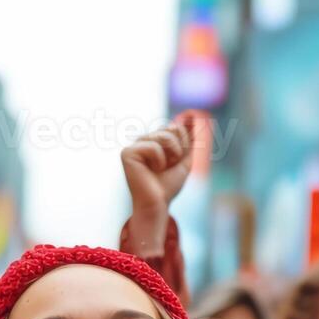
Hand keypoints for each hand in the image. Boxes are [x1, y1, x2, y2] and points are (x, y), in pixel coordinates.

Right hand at [121, 112, 199, 254]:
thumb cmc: (168, 185)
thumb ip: (188, 138)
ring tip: (160, 169)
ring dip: (170, 156)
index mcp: (154, 140)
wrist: (158, 203)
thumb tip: (192, 114)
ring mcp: (134, 145)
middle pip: (172, 130)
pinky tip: (149, 171)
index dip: (182, 146)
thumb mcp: (184, 158)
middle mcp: (142, 140)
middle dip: (177, 150)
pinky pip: (153, 147)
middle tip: (167, 167)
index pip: (177, 128)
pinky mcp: (127, 153)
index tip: (173, 163)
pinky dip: (158, 161)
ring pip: (164, 136)